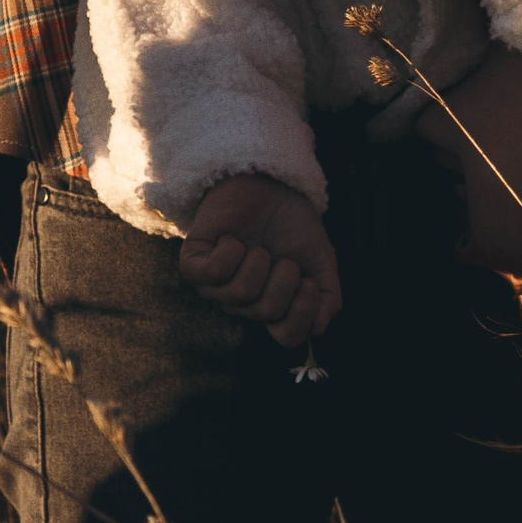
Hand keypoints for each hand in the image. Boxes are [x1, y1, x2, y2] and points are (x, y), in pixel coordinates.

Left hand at [178, 173, 341, 344]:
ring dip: (258, 262)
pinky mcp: (193, 264)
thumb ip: (328, 296)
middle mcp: (243, 303)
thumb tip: (319, 329)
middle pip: (266, 313)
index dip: (301, 315)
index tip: (309, 284)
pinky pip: (211, 274)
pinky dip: (230, 252)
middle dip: (284, 279)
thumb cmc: (292, 226)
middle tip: (284, 257)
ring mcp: (216, 287)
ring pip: (240, 294)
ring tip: (258, 246)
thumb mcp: (320, 261)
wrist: (269, 185)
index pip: (287, 337)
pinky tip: (233, 239)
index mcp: (273, 306)